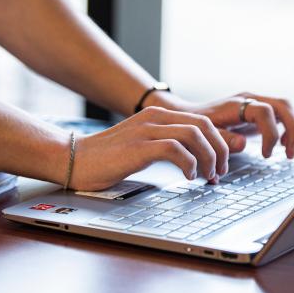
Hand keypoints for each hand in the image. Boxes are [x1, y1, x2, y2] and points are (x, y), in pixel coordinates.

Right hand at [70, 107, 228, 190]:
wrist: (73, 159)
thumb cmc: (108, 159)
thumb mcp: (143, 145)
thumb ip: (167, 145)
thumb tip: (195, 159)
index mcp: (159, 116)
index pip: (202, 122)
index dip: (218, 143)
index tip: (220, 164)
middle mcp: (155, 117)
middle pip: (204, 126)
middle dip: (219, 150)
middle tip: (220, 172)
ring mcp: (146, 130)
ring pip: (194, 135)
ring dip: (208, 158)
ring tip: (208, 177)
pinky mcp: (139, 146)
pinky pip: (175, 149)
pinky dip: (189, 163)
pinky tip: (189, 176)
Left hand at [146, 92, 293, 158]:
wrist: (188, 116)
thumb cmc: (195, 126)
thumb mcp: (204, 134)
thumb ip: (222, 139)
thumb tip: (243, 144)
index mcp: (237, 104)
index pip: (265, 112)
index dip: (270, 134)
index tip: (266, 154)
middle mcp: (249, 99)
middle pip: (283, 105)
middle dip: (293, 129)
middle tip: (290, 153)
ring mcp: (255, 103)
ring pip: (285, 108)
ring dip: (293, 128)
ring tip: (289, 152)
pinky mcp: (257, 112)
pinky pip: (279, 115)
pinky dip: (286, 129)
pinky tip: (282, 146)